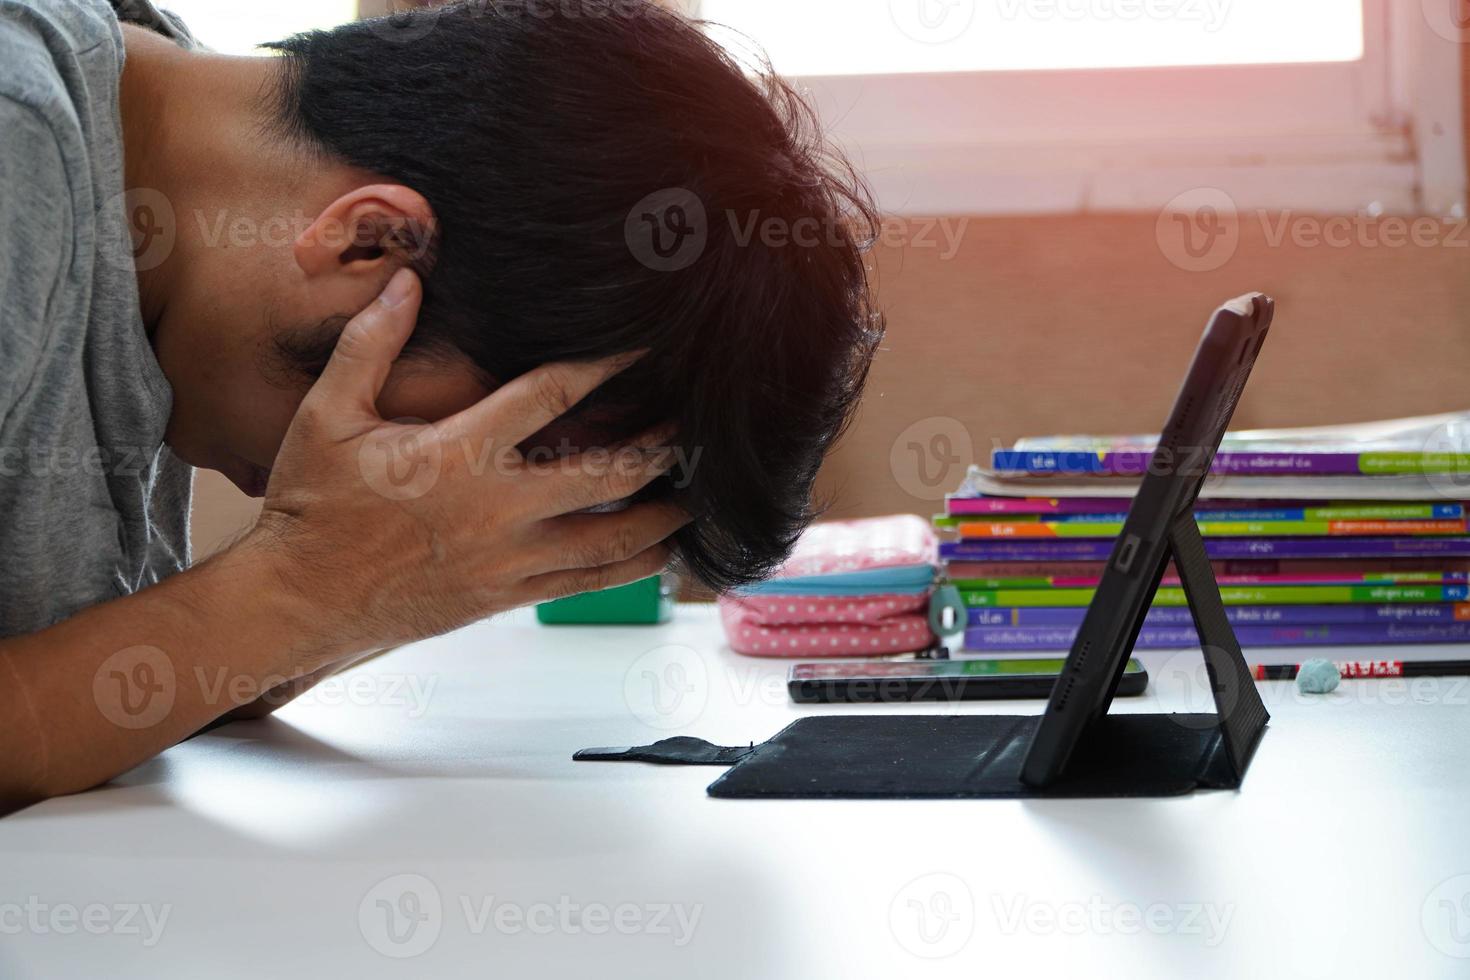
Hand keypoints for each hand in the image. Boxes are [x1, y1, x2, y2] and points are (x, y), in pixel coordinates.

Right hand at [250, 268, 687, 655]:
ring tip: (699, 488)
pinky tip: (665, 550)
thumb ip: (370, 344)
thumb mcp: (327, 416)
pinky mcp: (507, 597)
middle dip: (659, 444)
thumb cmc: (312, 505)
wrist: (299, 600)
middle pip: (607, 471)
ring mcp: (508, 560)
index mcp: (458, 454)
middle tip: (695, 421)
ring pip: (612, 537)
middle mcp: (496, 509)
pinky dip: (635, 567)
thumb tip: (409, 280)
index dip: (607, 363)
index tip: (646, 344)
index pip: (552, 394)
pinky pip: (588, 584)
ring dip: (663, 511)